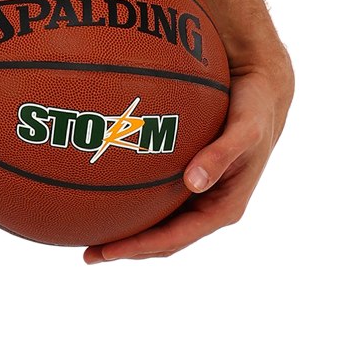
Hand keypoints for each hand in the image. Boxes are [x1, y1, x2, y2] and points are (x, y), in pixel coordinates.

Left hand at [82, 44, 292, 263]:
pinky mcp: (188, 178)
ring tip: (87, 234)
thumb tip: (194, 182)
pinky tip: (100, 189)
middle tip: (87, 254)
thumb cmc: (254, 111)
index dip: (141, 247)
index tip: (109, 251)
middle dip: (126, 249)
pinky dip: (130, 201)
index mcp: (224, 208)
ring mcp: (198, 195)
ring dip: (125, 231)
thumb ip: (221, 155)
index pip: (176, 238)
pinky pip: (155, 196)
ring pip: (157, 223)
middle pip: (162, 239)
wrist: (261, 93)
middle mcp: (208, 206)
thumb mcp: (245, 131)